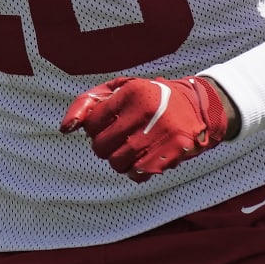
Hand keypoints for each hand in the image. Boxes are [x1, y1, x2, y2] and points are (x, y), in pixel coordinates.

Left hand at [60, 75, 231, 181]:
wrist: (199, 106)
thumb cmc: (151, 98)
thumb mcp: (121, 89)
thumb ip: (89, 103)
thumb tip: (65, 128)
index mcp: (131, 91)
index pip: (92, 123)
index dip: (94, 129)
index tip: (107, 126)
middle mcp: (146, 110)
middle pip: (101, 147)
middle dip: (104, 148)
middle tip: (118, 140)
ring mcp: (161, 131)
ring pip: (117, 163)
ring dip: (120, 161)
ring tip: (131, 149)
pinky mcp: (175, 150)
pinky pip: (138, 174)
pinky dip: (136, 171)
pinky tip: (145, 158)